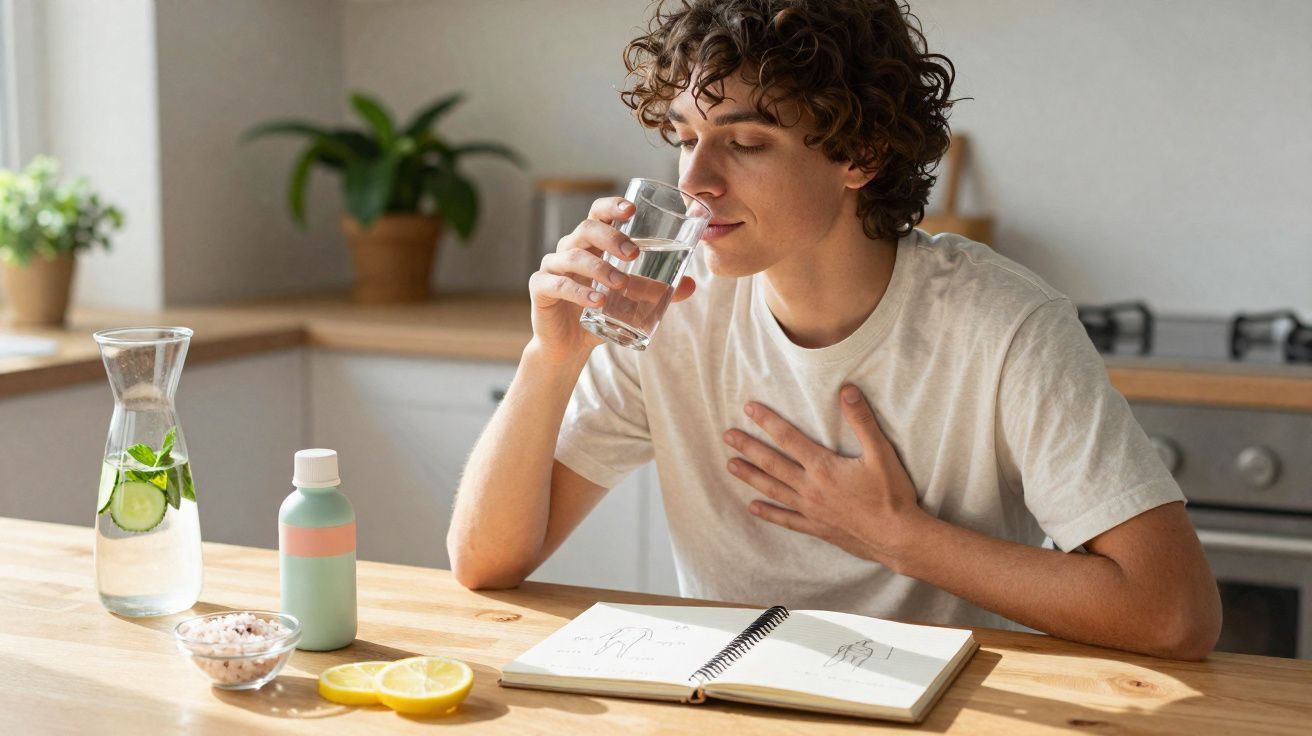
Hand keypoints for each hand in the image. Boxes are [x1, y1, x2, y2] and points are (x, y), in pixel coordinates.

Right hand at [528, 197, 695, 363]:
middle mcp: (569, 249)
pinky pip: (556, 284)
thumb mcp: (630, 301)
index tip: (631, 209)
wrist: (568, 346)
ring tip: (620, 283)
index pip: (598, 214)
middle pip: (585, 229)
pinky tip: (597, 301)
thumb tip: (692, 285)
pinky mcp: (540, 289)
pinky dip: (579, 292)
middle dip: (610, 236)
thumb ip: (656, 290)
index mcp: (591, 244)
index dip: (611, 206)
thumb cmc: (600, 313)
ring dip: (599, 268)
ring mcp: (552, 267)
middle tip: (633, 253)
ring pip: (572, 257)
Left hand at [722, 385, 926, 566]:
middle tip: (727, 436)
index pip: (789, 439)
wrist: (898, 538)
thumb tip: (847, 390)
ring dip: (751, 476)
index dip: (768, 422)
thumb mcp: (881, 454)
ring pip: (773, 490)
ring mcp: (811, 510)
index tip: (748, 409)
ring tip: (730, 466)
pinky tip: (753, 508)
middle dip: (749, 447)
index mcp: (824, 468)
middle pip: (773, 464)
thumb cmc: (892, 495)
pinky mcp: (817, 528)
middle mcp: (811, 489)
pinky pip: (787, 520)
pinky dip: (769, 513)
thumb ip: (862, 421)